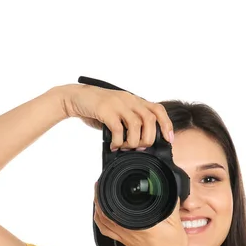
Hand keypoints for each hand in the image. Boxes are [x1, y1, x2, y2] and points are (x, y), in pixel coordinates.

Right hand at [58, 84, 173, 149]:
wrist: (75, 98)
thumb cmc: (97, 109)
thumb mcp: (118, 112)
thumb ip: (129, 122)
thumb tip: (140, 143)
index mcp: (134, 100)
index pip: (158, 110)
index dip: (166, 125)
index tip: (169, 139)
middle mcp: (129, 100)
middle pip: (150, 120)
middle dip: (148, 138)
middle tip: (140, 148)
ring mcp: (118, 104)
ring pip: (136, 125)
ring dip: (133, 141)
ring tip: (125, 147)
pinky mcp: (105, 110)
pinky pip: (118, 129)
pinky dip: (118, 141)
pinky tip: (113, 145)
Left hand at [94, 182, 189, 245]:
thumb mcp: (175, 222)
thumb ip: (170, 204)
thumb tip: (168, 189)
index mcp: (138, 225)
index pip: (115, 207)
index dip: (105, 193)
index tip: (105, 181)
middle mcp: (127, 231)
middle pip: (103, 213)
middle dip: (99, 197)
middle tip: (100, 185)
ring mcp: (124, 238)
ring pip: (102, 222)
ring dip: (98, 208)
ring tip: (99, 196)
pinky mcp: (125, 242)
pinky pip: (107, 231)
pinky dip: (102, 221)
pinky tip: (103, 215)